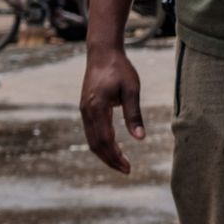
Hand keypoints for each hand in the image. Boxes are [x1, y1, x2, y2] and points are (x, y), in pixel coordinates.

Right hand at [79, 45, 144, 173]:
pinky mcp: (86, 109)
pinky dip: (101, 144)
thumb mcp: (132, 89)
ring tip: (121, 163)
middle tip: (126, 170)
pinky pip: (91, 132)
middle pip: (96, 144)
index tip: (128, 167)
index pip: (105, 140)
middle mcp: (87, 112)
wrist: (102, 53)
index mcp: (97, 108)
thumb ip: (134, 114)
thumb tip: (140, 138)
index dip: (116, 156)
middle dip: (110, 160)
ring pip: (91, 140)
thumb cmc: (120, 69)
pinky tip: (112, 148)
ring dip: (105, 154)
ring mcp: (84, 111)